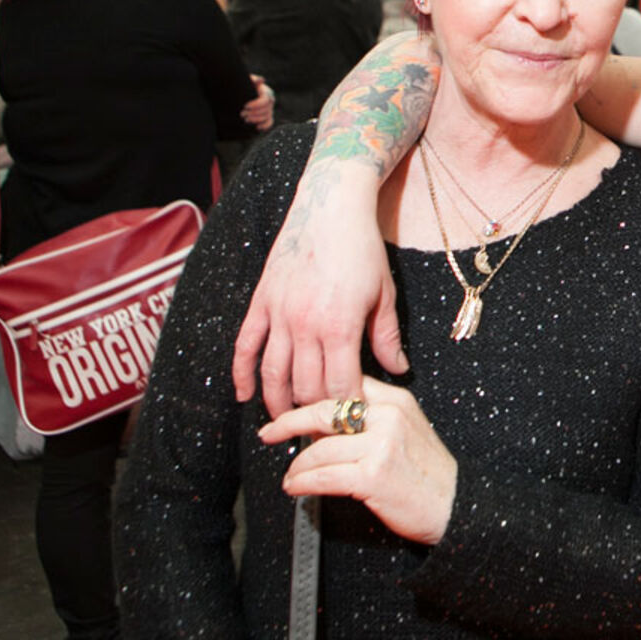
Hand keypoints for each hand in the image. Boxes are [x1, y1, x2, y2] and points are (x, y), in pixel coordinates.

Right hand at [231, 168, 405, 414]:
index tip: (350, 423)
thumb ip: (386, 336)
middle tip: (319, 431)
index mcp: (341, 326)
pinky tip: (243, 395)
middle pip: (304, 387)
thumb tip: (399, 371)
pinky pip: (245, 346)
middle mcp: (305, 325)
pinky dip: (241, 374)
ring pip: (272, 374)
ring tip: (286, 423)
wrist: (330, 208)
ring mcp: (279, 314)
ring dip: (277, 403)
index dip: (345, 409)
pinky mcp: (261, 303)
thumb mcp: (384, 293)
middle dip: (313, 414)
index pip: (339, 386)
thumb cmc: (363, 249)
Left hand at [242, 76, 274, 130]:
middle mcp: (270, 101)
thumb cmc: (243, 87)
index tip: (245, 106)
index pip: (265, 100)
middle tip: (242, 114)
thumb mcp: (247, 82)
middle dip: (254, 113)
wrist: (240, 94)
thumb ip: (254, 80)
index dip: (256, 104)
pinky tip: (256, 127)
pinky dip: (265, 126)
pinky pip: (270, 122)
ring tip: (245, 119)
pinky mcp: (267, 117)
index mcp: (266, 92)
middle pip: (267, 109)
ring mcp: (269, 109)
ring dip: (256, 119)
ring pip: (267, 116)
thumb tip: (261, 80)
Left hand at [259, 378, 456, 545]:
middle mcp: (388, 416)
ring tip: (290, 476)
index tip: (292, 410)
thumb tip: (326, 424)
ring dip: (296, 466)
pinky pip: (322, 476)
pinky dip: (302, 483)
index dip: (312, 398)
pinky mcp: (372, 474)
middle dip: (288, 422)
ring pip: (319, 449)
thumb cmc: (429, 474)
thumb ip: (374, 418)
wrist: (456, 505)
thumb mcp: (408, 431)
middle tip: (269, 432)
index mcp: (396, 400)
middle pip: (324, 410)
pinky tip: (296, 487)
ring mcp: (381, 445)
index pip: (344, 386)